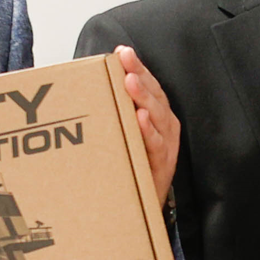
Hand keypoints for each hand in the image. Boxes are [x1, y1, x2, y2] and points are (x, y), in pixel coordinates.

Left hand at [111, 47, 180, 198]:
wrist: (144, 208)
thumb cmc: (135, 169)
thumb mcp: (127, 137)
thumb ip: (118, 114)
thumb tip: (93, 91)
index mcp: (158, 117)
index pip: (149, 86)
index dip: (138, 67)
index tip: (122, 51)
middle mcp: (166, 128)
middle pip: (155, 96)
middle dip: (140, 75)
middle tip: (125, 60)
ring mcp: (166, 146)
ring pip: (158, 116)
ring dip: (144, 98)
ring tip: (131, 82)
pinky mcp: (162, 165)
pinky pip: (156, 146)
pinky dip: (149, 131)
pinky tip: (140, 118)